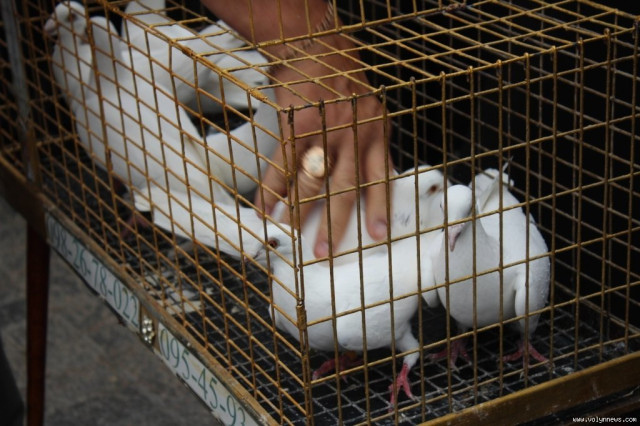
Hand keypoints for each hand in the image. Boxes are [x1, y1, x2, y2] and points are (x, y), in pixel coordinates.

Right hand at [255, 34, 393, 257]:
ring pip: (310, 181)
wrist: (317, 48)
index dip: (377, 208)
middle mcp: (352, 135)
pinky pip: (281, 166)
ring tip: (289, 235)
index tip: (376, 236)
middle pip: (344, 187)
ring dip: (297, 211)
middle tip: (324, 251)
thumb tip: (378, 180)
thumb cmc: (345, 84)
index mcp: (375, 134)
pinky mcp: (294, 127)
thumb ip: (374, 146)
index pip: (379, 177)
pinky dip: (271, 190)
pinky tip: (263, 209)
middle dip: (334, 223)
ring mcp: (322, 132)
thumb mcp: (372, 112)